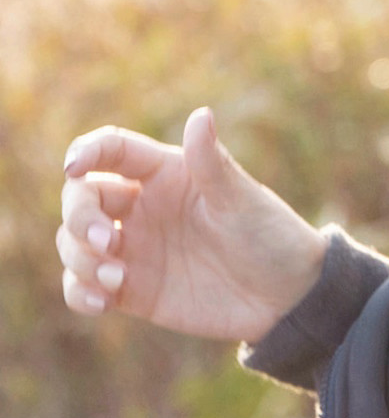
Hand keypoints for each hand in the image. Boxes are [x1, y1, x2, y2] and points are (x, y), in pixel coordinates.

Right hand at [57, 107, 327, 343]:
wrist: (287, 297)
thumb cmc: (270, 236)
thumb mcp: (242, 200)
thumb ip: (211, 164)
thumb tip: (201, 114)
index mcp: (166, 173)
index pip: (111, 151)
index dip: (85, 151)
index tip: (73, 168)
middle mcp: (142, 207)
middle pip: (82, 196)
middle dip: (78, 215)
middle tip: (106, 241)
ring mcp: (134, 249)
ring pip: (73, 242)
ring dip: (79, 257)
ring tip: (114, 278)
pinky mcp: (132, 290)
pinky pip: (84, 286)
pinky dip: (79, 292)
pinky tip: (100, 303)